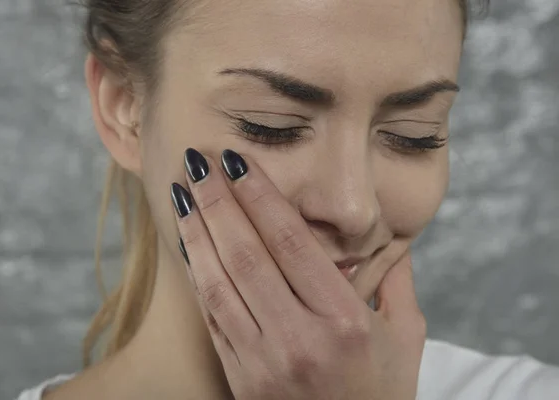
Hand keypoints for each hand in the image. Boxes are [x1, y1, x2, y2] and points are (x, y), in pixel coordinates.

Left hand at [171, 148, 425, 399]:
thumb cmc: (382, 395)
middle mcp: (301, 339)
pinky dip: (197, 274)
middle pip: (247, 254)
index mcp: (345, 320)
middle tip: (197, 163)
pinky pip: (212, 316)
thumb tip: (391, 235)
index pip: (291, 241)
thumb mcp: (406, 337)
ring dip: (197, 232)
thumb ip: (396, 281)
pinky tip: (189, 243)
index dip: (259, 196)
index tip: (237, 161)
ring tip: (181, 194)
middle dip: (218, 201)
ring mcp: (264, 362)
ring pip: (219, 283)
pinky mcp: (241, 378)